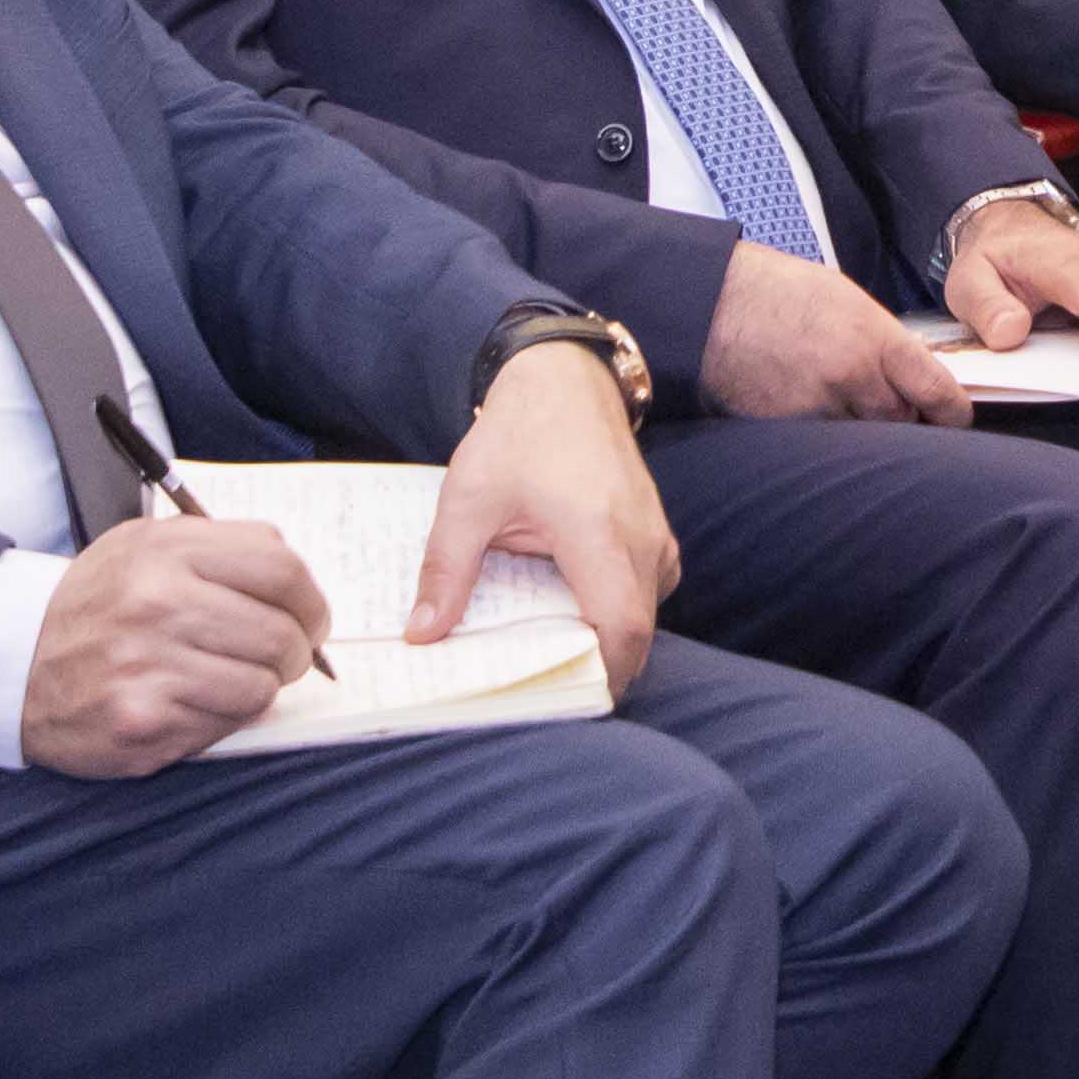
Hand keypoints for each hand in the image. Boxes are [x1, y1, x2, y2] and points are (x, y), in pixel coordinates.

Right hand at [18, 516, 333, 777]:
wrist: (15, 662)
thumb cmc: (98, 603)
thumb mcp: (147, 546)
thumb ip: (221, 551)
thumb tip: (299, 590)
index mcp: (166, 551)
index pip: (281, 569)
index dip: (310, 601)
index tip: (309, 619)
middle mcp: (158, 603)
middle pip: (281, 634)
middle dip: (294, 654)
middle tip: (278, 658)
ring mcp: (150, 666)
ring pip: (261, 687)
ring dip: (257, 689)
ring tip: (226, 679)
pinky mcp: (143, 722)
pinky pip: (225, 725)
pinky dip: (220, 718)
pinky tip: (188, 702)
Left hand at [426, 346, 671, 690]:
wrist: (563, 377)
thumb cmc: (519, 432)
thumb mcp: (468, 499)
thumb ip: (447, 570)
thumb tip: (422, 634)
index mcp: (599, 535)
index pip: (622, 629)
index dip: (603, 676)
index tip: (565, 701)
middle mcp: (641, 539)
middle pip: (638, 632)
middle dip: (599, 667)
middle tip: (546, 687)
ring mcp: (656, 532)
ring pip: (645, 612)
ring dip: (608, 637)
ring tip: (552, 651)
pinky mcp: (655, 528)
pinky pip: (648, 588)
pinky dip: (617, 608)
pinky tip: (570, 607)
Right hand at [701, 234, 972, 425]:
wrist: (710, 305)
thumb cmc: (774, 291)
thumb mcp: (844, 299)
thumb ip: (881, 338)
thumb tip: (908, 369)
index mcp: (875, 338)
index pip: (936, 391)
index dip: (952, 413)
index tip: (956, 420)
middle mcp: (854, 376)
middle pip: (901, 421)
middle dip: (901, 418)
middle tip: (889, 406)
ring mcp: (819, 407)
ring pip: (861, 437)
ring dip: (859, 428)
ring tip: (837, 400)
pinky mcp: (788, 429)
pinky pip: (822, 444)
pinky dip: (823, 436)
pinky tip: (805, 408)